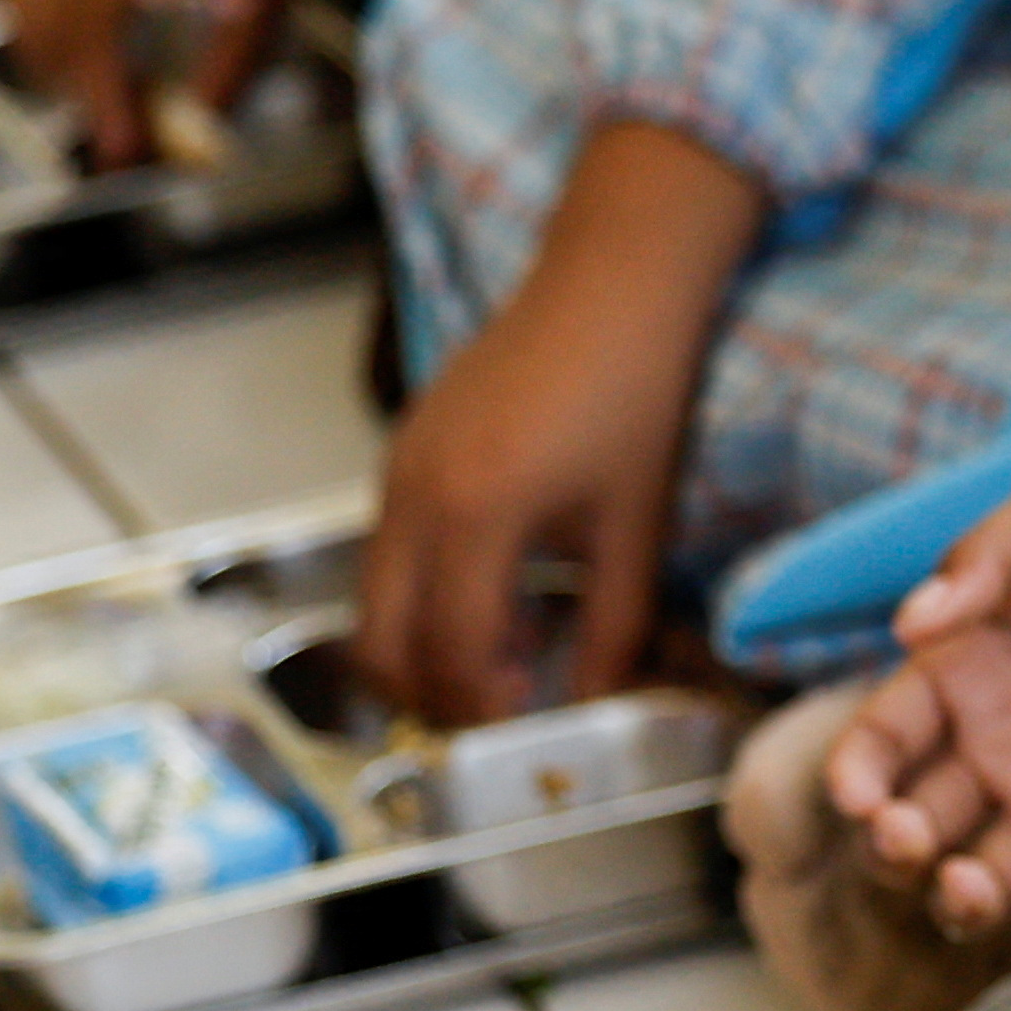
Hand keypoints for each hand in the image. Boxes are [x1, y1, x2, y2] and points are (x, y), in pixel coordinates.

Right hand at [353, 119, 766, 724]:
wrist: (611, 283)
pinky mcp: (402, 449)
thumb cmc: (635, 391)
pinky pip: (385, 549)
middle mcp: (416, 493)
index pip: (452, 649)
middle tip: (496, 714)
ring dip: (422, 646)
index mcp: (477, 513)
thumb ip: (613, 626)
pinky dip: (419, 595)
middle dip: (431, 694)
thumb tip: (592, 703)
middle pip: (382, 640)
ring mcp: (398, 467)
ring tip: (502, 659)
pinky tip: (494, 595)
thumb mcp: (636, 524)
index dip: (484, 705)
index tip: (526, 726)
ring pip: (374, 598)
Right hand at [819, 462, 1010, 948]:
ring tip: (969, 886)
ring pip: (986, 880)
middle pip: (916, 827)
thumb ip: (990, 562)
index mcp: (961, 673)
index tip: (860, 797)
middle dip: (895, 850)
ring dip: (961, 901)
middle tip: (908, 840)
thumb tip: (910, 622)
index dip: (858, 776)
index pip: (882, 741)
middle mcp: (997, 747)